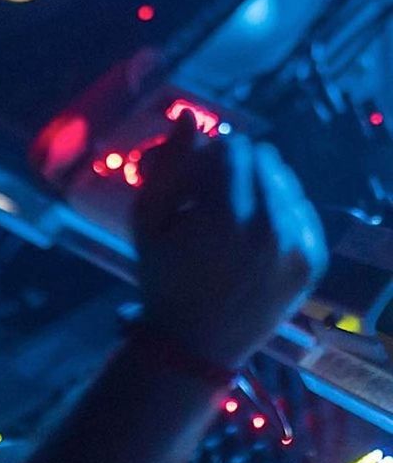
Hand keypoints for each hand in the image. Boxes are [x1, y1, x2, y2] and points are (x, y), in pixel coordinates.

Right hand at [133, 113, 327, 370]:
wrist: (197, 344)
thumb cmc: (163, 276)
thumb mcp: (148, 217)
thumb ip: (168, 163)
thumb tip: (188, 117)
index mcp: (226, 213)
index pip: (231, 147)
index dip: (207, 155)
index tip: (192, 178)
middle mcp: (271, 225)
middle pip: (262, 158)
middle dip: (235, 168)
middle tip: (210, 197)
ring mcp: (299, 245)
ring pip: (285, 180)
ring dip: (259, 186)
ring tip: (232, 218)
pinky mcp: (314, 260)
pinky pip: (302, 208)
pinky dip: (280, 210)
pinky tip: (255, 231)